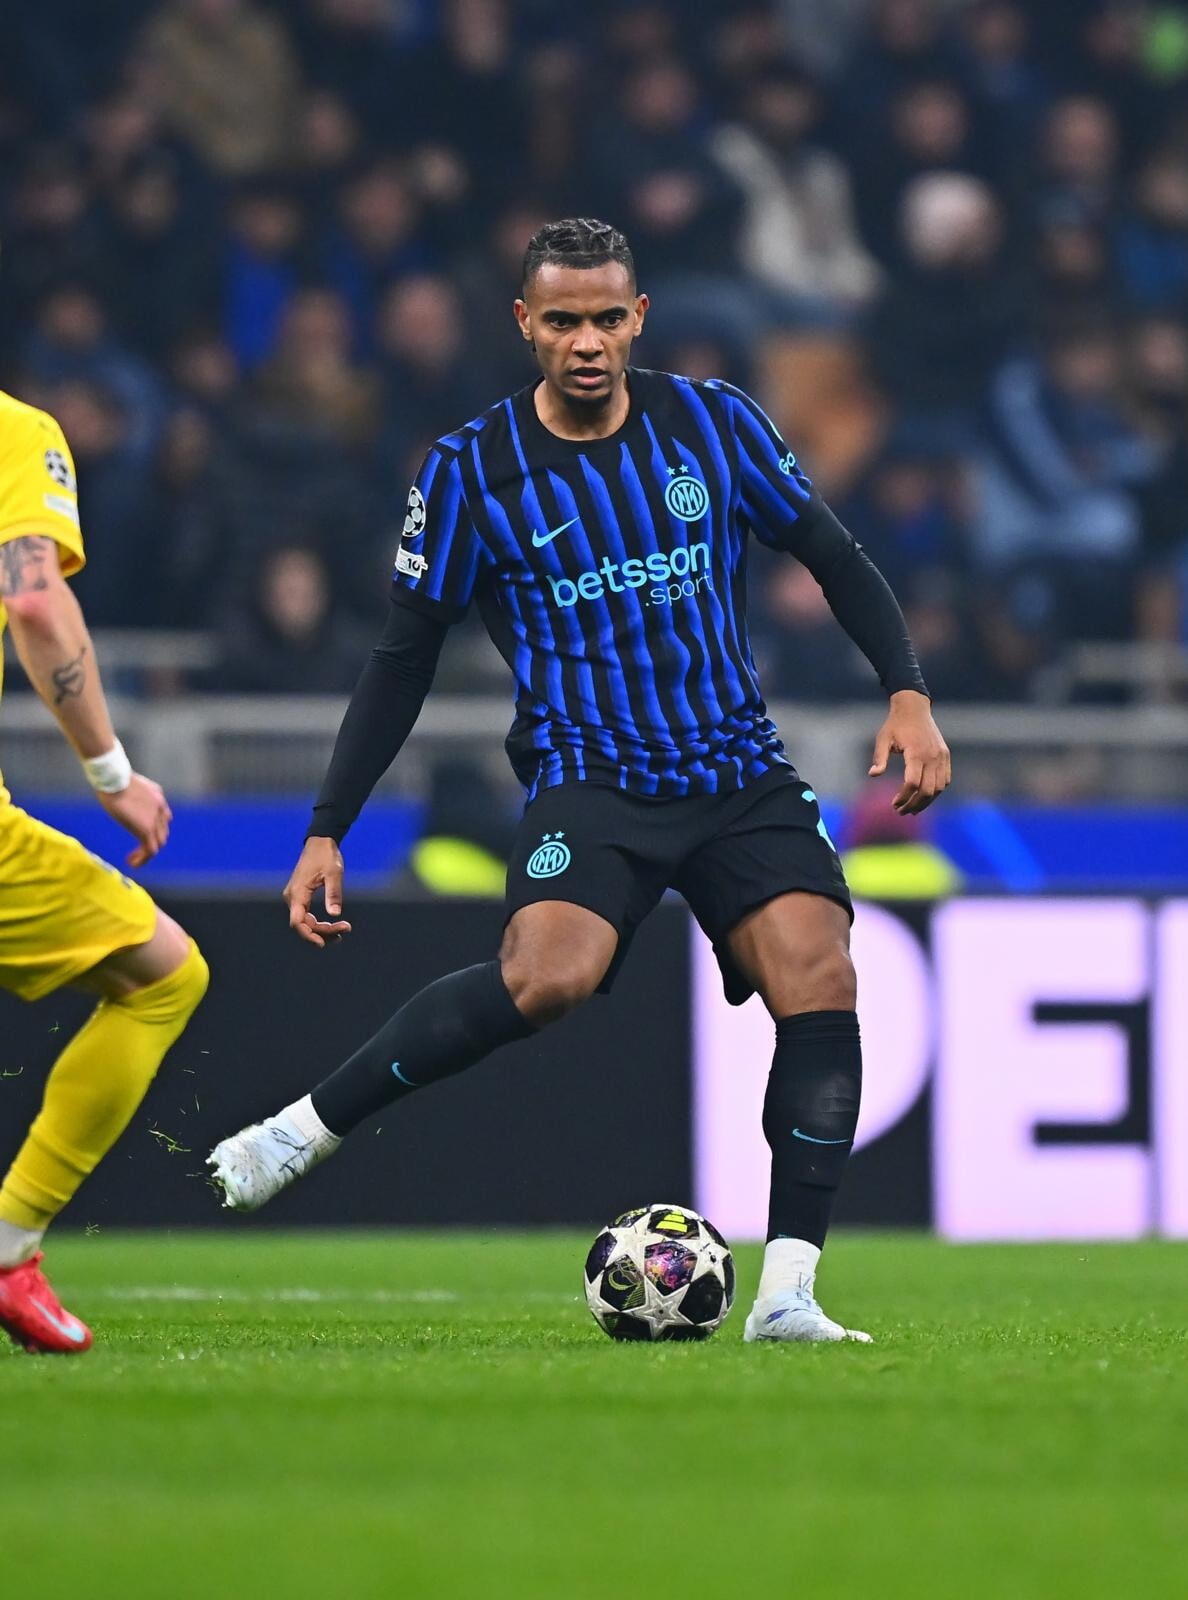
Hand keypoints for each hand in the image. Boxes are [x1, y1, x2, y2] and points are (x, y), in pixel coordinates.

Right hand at [96, 773, 171, 866]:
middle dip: (151, 841)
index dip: (153, 827)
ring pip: (159, 842)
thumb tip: (119, 797)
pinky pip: (150, 850)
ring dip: (147, 853)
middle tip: (137, 849)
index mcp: (157, 796)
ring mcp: (155, 818)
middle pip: (162, 831)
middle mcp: (161, 807)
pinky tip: (131, 862)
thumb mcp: (127, 785)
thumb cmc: (112, 778)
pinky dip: (143, 858)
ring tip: (133, 859)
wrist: (113, 777)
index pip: (162, 817)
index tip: (137, 831)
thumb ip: (131, 794)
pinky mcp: (146, 828)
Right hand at [283, 836, 352, 948]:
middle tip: (346, 928)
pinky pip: (307, 915)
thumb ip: (333, 893)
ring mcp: (295, 897)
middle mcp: (292, 897)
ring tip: (344, 929)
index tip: (323, 943)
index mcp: (297, 893)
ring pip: (306, 921)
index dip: (309, 936)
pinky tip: (334, 925)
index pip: (297, 922)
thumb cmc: (326, 855)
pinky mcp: (300, 896)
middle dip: (323, 931)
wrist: (320, 841)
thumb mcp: (334, 873)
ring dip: (323, 929)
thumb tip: (335, 914)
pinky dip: (319, 922)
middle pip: (304, 925)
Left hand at [868, 691, 951, 814]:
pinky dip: (936, 791)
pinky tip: (924, 797)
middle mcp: (932, 756)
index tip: (894, 804)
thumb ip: (879, 758)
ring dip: (926, 802)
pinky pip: (945, 780)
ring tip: (912, 809)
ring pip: (939, 788)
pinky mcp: (945, 756)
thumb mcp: (883, 739)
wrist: (914, 708)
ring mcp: (941, 757)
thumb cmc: (895, 724)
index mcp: (916, 753)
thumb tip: (873, 774)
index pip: (912, 783)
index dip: (903, 797)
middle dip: (914, 805)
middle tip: (901, 812)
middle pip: (927, 790)